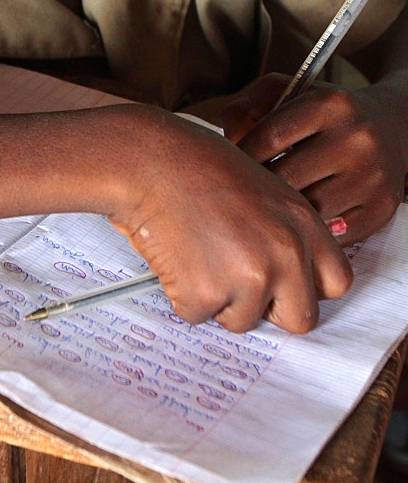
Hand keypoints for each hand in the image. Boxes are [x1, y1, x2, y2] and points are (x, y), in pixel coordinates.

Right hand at [106, 107, 351, 334]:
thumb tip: (283, 275)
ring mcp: (249, 278)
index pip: (336, 282)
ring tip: (196, 253)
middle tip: (235, 280)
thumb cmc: (194, 164)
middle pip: (300, 319)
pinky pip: (198, 315)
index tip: (283, 283)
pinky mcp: (207, 294)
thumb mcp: (261, 187)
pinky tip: (174, 254)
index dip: (306, 287)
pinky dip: (181, 294)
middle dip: (268, 309)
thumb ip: (282, 230)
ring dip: (218, 299)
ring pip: (243, 321)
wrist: (147, 161)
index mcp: (302, 222)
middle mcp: (285, 253)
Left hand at [235, 79, 405, 242]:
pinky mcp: (382, 208)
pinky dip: (312, 232)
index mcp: (330, 105)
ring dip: (283, 213)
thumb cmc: (327, 114)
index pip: (269, 137)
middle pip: (286, 178)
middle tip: (244, 191)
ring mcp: (372, 176)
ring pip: (308, 211)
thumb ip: (248, 107)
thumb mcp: (289, 93)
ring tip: (270, 206)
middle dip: (258, 188)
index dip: (240, 156)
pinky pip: (333, 235)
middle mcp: (357, 139)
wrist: (393, 125)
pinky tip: (300, 220)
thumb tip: (227, 139)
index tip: (229, 165)